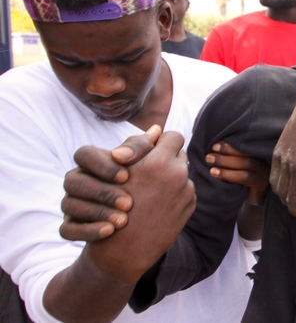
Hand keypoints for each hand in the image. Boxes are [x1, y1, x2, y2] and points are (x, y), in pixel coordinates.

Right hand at [60, 126, 160, 241]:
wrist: (134, 235)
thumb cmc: (142, 190)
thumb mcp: (145, 168)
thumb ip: (146, 151)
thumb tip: (157, 131)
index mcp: (92, 164)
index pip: (85, 154)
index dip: (104, 164)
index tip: (128, 175)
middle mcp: (78, 181)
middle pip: (74, 181)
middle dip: (104, 192)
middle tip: (130, 203)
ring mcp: (71, 206)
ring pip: (69, 205)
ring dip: (98, 212)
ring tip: (123, 220)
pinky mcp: (70, 227)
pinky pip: (68, 230)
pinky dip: (88, 231)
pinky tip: (110, 231)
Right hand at [84, 130, 195, 282]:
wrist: (123, 250)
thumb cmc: (110, 207)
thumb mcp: (119, 173)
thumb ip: (138, 148)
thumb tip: (157, 130)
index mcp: (158, 162)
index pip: (172, 136)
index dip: (161, 141)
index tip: (152, 148)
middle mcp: (177, 175)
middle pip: (180, 153)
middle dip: (167, 158)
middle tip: (152, 168)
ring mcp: (186, 191)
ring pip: (183, 172)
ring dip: (171, 175)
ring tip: (153, 187)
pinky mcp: (190, 206)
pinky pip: (185, 190)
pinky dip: (175, 193)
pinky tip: (158, 203)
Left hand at [206, 141, 268, 204]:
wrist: (253, 201)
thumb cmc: (241, 184)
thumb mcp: (237, 170)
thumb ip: (230, 160)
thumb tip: (212, 149)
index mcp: (256, 156)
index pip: (244, 146)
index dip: (229, 146)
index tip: (214, 146)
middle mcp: (262, 163)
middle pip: (245, 154)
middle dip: (226, 154)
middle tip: (209, 157)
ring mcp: (263, 174)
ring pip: (246, 164)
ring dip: (226, 164)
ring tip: (211, 168)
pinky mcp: (261, 186)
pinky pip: (246, 177)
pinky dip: (230, 175)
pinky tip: (216, 174)